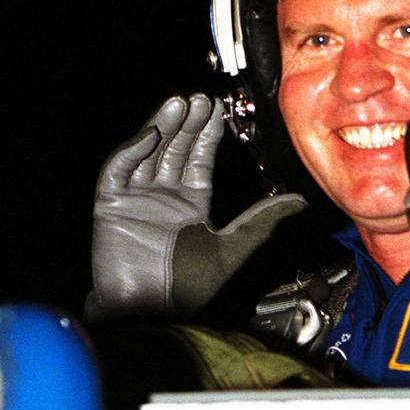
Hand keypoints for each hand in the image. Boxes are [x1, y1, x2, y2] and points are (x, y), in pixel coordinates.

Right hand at [89, 94, 303, 318]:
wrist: (154, 312)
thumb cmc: (192, 288)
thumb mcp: (236, 246)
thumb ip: (264, 219)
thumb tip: (300, 201)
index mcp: (191, 206)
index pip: (198, 159)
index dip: (207, 134)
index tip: (217, 108)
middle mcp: (163, 198)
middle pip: (174, 150)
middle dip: (187, 124)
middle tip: (200, 98)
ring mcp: (136, 201)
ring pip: (149, 153)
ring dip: (162, 127)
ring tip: (179, 103)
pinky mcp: (110, 206)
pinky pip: (119, 170)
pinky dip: (133, 150)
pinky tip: (152, 132)